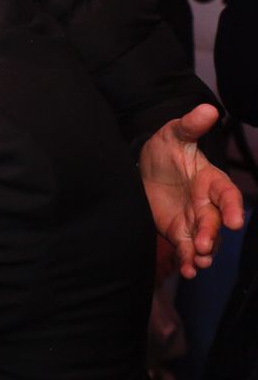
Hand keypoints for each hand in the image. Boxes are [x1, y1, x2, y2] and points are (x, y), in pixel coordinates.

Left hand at [139, 104, 245, 278]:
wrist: (145, 166)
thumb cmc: (166, 148)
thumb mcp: (174, 134)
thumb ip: (190, 125)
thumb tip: (207, 108)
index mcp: (211, 180)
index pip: (227, 194)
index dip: (233, 207)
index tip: (235, 221)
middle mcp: (208, 204)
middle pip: (214, 222)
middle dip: (211, 235)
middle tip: (205, 248)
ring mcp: (195, 220)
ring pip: (205, 240)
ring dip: (203, 254)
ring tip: (197, 265)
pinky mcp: (181, 232)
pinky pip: (188, 249)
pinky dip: (189, 261)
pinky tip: (188, 271)